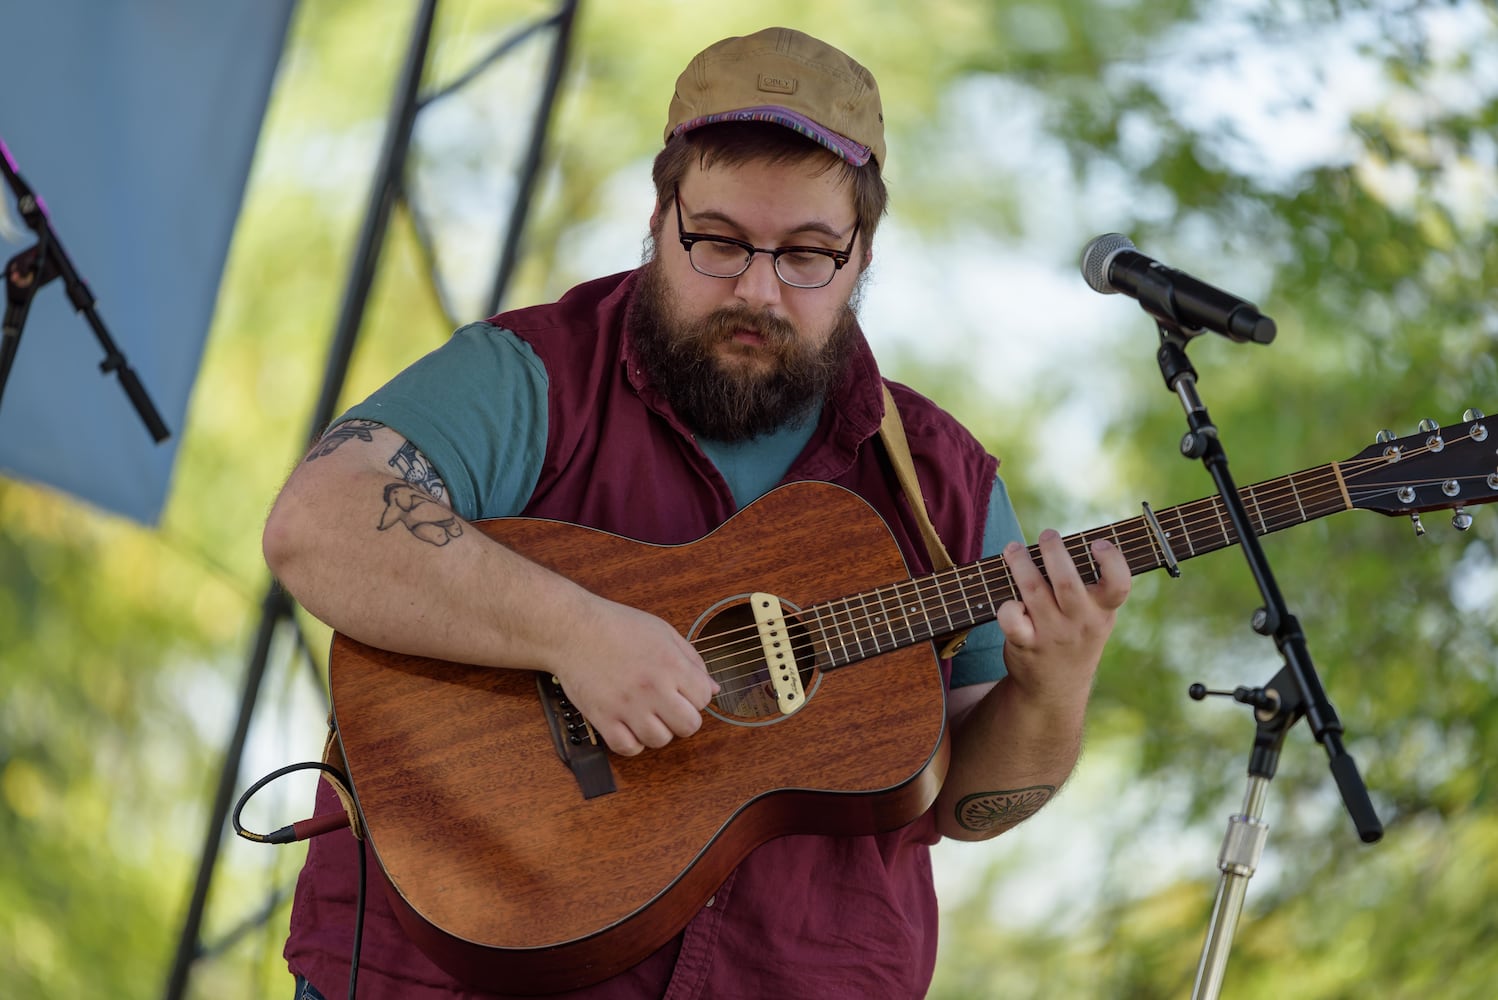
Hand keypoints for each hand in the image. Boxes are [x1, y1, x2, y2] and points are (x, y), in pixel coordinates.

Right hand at [546, 597, 719, 755]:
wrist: (573, 629)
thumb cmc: (618, 626)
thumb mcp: (663, 632)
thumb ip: (692, 660)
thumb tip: (713, 688)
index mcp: (670, 663)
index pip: (704, 698)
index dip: (696, 696)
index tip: (682, 691)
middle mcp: (652, 687)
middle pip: (689, 726)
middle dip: (683, 719)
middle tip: (669, 708)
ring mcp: (627, 705)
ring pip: (660, 740)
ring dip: (658, 731)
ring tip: (647, 715)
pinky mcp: (603, 718)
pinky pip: (628, 748)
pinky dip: (632, 742)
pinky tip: (629, 726)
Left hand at [995, 530, 1130, 713]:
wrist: (1057, 687)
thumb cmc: (1076, 635)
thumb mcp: (1096, 616)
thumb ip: (1090, 584)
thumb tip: (1065, 539)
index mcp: (1102, 611)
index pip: (1119, 586)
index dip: (1112, 562)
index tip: (1097, 544)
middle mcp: (1079, 622)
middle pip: (1067, 582)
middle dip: (1054, 551)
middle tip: (1047, 535)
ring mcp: (1052, 634)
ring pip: (1034, 590)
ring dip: (1021, 564)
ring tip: (1013, 549)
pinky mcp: (1026, 644)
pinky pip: (1012, 619)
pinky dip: (1006, 604)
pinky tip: (1006, 596)